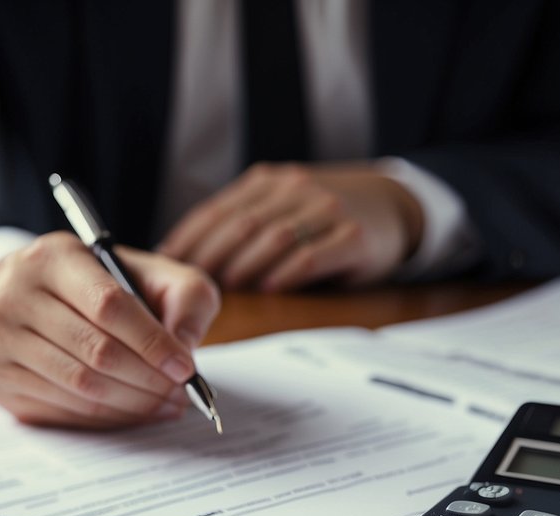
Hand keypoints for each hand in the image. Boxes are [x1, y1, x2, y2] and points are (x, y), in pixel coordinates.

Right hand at [0, 232, 219, 428]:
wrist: (38, 297)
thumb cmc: (103, 287)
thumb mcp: (152, 274)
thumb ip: (185, 299)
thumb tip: (184, 347)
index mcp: (53, 257)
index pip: (108, 305)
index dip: (152, 342)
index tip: (185, 368)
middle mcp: (12, 294)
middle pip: (95, 351)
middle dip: (148, 380)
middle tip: (180, 394)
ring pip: (79, 386)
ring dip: (132, 404)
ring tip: (165, 405)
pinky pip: (60, 409)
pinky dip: (106, 417)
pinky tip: (132, 412)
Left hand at [158, 163, 422, 290]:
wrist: (394, 206)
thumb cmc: (325, 216)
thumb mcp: (283, 204)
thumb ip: (243, 222)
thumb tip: (186, 257)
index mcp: (270, 181)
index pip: (219, 208)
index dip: (190, 236)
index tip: (166, 261)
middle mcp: (295, 189)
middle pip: (242, 223)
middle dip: (211, 255)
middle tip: (191, 284)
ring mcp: (327, 210)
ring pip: (274, 238)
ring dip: (244, 266)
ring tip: (224, 290)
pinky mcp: (353, 236)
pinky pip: (312, 256)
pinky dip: (286, 273)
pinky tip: (269, 288)